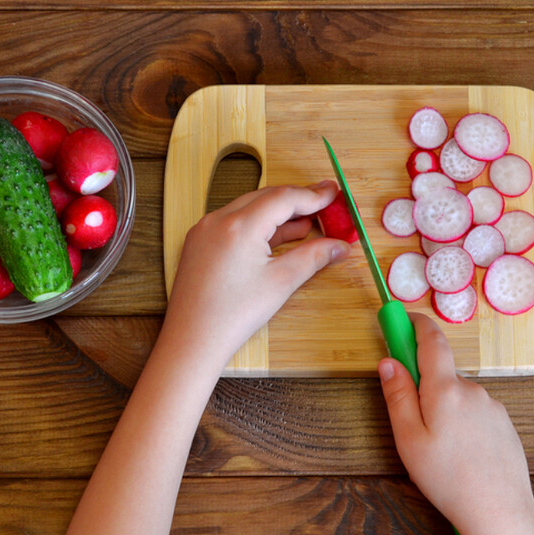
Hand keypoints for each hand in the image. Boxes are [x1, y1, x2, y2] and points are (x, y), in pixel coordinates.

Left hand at [164, 180, 351, 365]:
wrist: (192, 340)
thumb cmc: (233, 314)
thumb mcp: (281, 282)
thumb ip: (314, 257)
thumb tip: (341, 246)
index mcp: (239, 225)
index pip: (283, 198)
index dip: (313, 195)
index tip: (334, 193)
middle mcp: (218, 220)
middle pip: (266, 197)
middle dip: (297, 199)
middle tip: (325, 202)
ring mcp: (205, 230)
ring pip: (249, 208)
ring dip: (279, 212)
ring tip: (308, 220)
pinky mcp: (199, 243)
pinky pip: (234, 223)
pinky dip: (259, 225)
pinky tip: (278, 235)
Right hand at [378, 313, 533, 534]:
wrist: (498, 510)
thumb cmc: (449, 479)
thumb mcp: (409, 439)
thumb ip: (398, 396)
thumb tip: (388, 363)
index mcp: (446, 389)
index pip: (432, 341)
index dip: (417, 325)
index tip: (403, 317)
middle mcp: (473, 390)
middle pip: (443, 374)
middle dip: (424, 386)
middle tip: (412, 420)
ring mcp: (492, 406)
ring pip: (458, 397)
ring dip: (444, 410)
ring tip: (439, 451)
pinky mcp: (504, 424)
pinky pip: (475, 413)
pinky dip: (463, 424)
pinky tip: (460, 454)